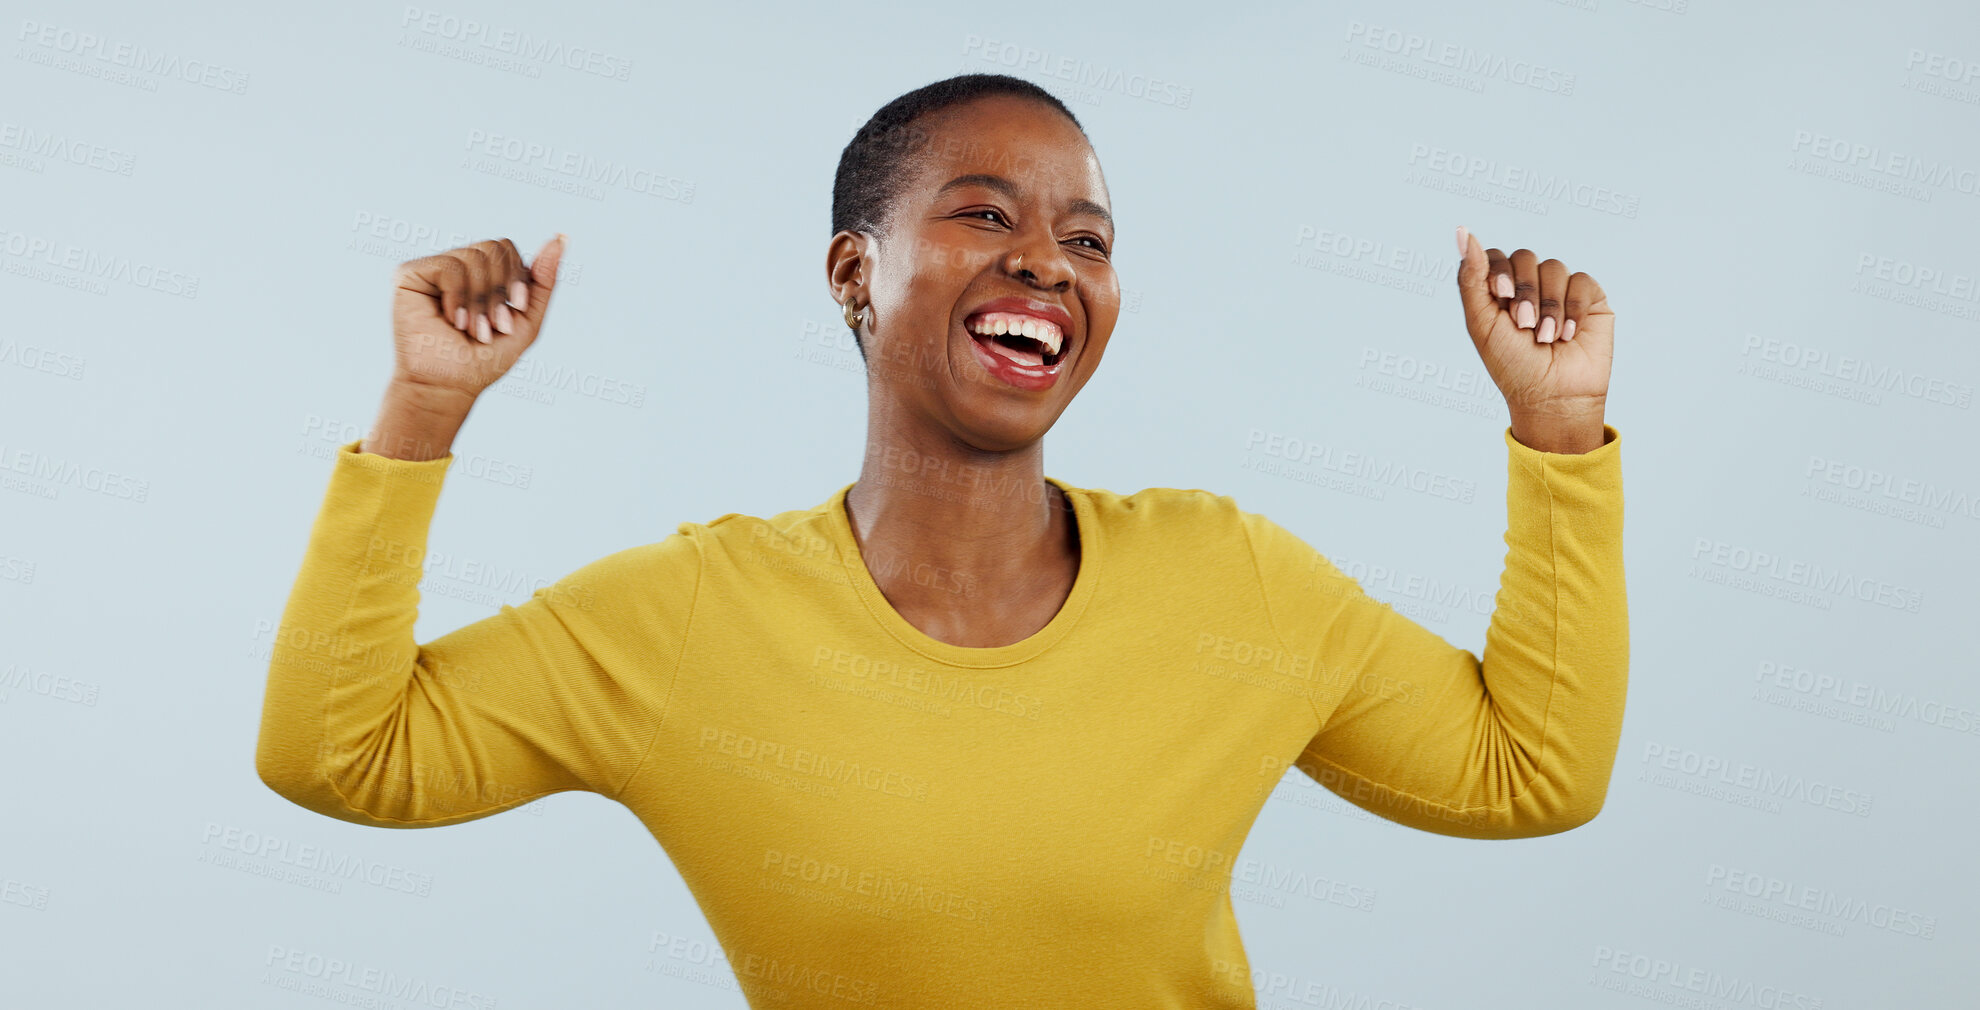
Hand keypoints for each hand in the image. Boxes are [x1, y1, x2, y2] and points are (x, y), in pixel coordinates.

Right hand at [389, 234, 566, 398]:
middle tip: (491, 326)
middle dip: (499, 292)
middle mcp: (456, 266)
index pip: (507, 248)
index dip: (517, 278)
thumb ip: (544, 281)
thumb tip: (561, 238)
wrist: (449, 386)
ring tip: (470, 329)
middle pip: (494, 247)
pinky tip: (453, 320)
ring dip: (481, 302)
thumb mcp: (527, 321)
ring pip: (474, 256)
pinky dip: (459, 297)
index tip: (515, 311)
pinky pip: (449, 266)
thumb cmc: (484, 360)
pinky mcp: (410, 274)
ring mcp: (433, 269)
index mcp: (481, 274)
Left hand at [1454, 226, 1613, 451]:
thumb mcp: (1481, 322)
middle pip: (1524, 257)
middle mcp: (1529, 286)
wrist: (1551, 396)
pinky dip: (1571, 308)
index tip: (1500, 295)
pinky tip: (1567, 334)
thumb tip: (1462, 231)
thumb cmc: (1511, 365)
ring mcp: (1559, 290)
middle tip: (1523, 325)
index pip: (1494, 256)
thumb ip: (1471, 278)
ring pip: (1553, 267)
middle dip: (1523, 292)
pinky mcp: (1589, 298)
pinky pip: (1580, 280)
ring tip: (1546, 337)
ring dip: (1548, 306)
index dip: (1498, 270)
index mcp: (1498, 291)